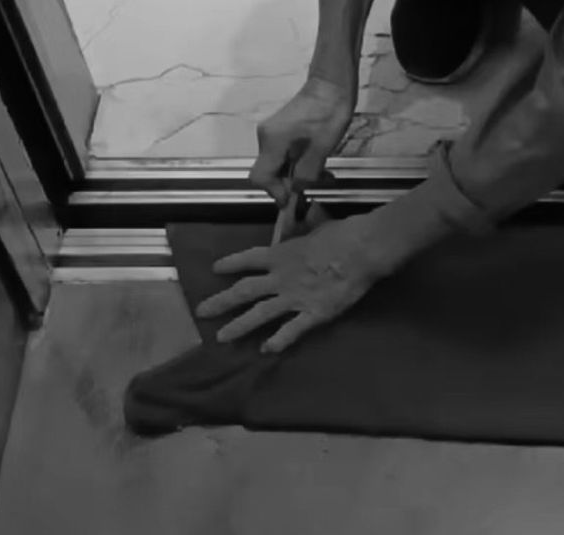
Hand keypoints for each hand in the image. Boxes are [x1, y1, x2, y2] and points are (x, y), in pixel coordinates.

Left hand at [197, 215, 390, 352]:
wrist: (361, 251)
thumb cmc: (343, 233)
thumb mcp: (320, 226)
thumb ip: (310, 228)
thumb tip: (313, 212)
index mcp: (282, 254)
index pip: (249, 258)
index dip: (231, 263)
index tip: (215, 268)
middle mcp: (280, 277)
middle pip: (244, 290)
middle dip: (221, 301)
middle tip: (201, 311)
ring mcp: (294, 298)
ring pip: (259, 314)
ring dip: (239, 326)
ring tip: (222, 337)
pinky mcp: (313, 314)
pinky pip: (291, 330)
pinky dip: (278, 341)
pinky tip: (266, 350)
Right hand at [251, 76, 355, 206]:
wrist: (331, 84)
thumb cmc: (329, 113)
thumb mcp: (322, 148)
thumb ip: (306, 173)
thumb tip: (296, 189)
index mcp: (272, 141)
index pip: (259, 177)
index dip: (275, 191)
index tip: (294, 198)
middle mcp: (266, 137)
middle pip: (269, 171)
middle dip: (291, 183)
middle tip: (317, 185)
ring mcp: (272, 133)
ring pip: (279, 164)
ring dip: (298, 174)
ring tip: (324, 175)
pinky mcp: (282, 130)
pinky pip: (285, 154)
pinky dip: (299, 163)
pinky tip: (318, 164)